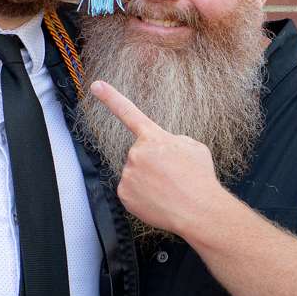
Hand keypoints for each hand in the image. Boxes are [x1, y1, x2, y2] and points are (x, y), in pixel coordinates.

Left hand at [88, 81, 232, 240]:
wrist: (198, 209)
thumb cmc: (199, 178)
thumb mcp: (193, 147)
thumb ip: (172, 141)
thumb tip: (163, 149)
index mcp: (153, 138)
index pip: (129, 112)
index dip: (111, 97)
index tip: (96, 86)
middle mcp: (136, 153)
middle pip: (140, 155)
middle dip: (153, 164)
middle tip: (173, 176)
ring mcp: (128, 173)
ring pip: (136, 174)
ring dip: (149, 181)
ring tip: (169, 189)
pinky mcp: (124, 194)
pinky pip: (131, 192)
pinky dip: (143, 196)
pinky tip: (159, 200)